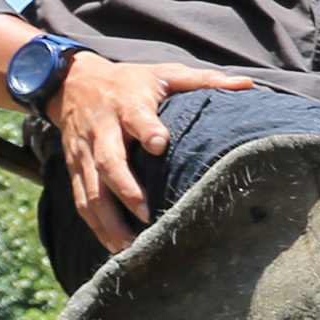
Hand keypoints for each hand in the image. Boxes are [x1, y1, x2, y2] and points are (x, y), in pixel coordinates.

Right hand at [55, 51, 260, 249]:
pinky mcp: (75, 167)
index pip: (136, 116)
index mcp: (128, 103)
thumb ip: (203, 80)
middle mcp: (102, 129)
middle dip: (125, 189)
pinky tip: (114, 246)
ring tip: (128, 246)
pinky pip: (81, 199)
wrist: (73, 82)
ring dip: (108, 219)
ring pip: (91, 188)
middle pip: (109, 160)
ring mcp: (85, 151)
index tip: (160, 144)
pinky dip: (96, 225)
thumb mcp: (165, 73)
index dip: (147, 129)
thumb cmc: (131, 81)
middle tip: (145, 214)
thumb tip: (247, 84)